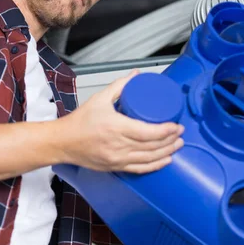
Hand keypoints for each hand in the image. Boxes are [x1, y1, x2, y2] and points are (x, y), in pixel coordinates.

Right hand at [58, 70, 183, 173]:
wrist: (63, 142)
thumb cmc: (79, 122)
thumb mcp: (100, 99)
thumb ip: (119, 86)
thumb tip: (136, 75)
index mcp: (116, 127)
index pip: (149, 132)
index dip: (167, 130)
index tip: (176, 124)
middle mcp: (118, 146)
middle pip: (153, 146)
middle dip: (171, 140)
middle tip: (180, 132)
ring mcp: (118, 159)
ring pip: (149, 159)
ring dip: (167, 152)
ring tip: (177, 145)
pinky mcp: (116, 167)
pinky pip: (140, 169)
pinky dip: (155, 165)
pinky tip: (165, 160)